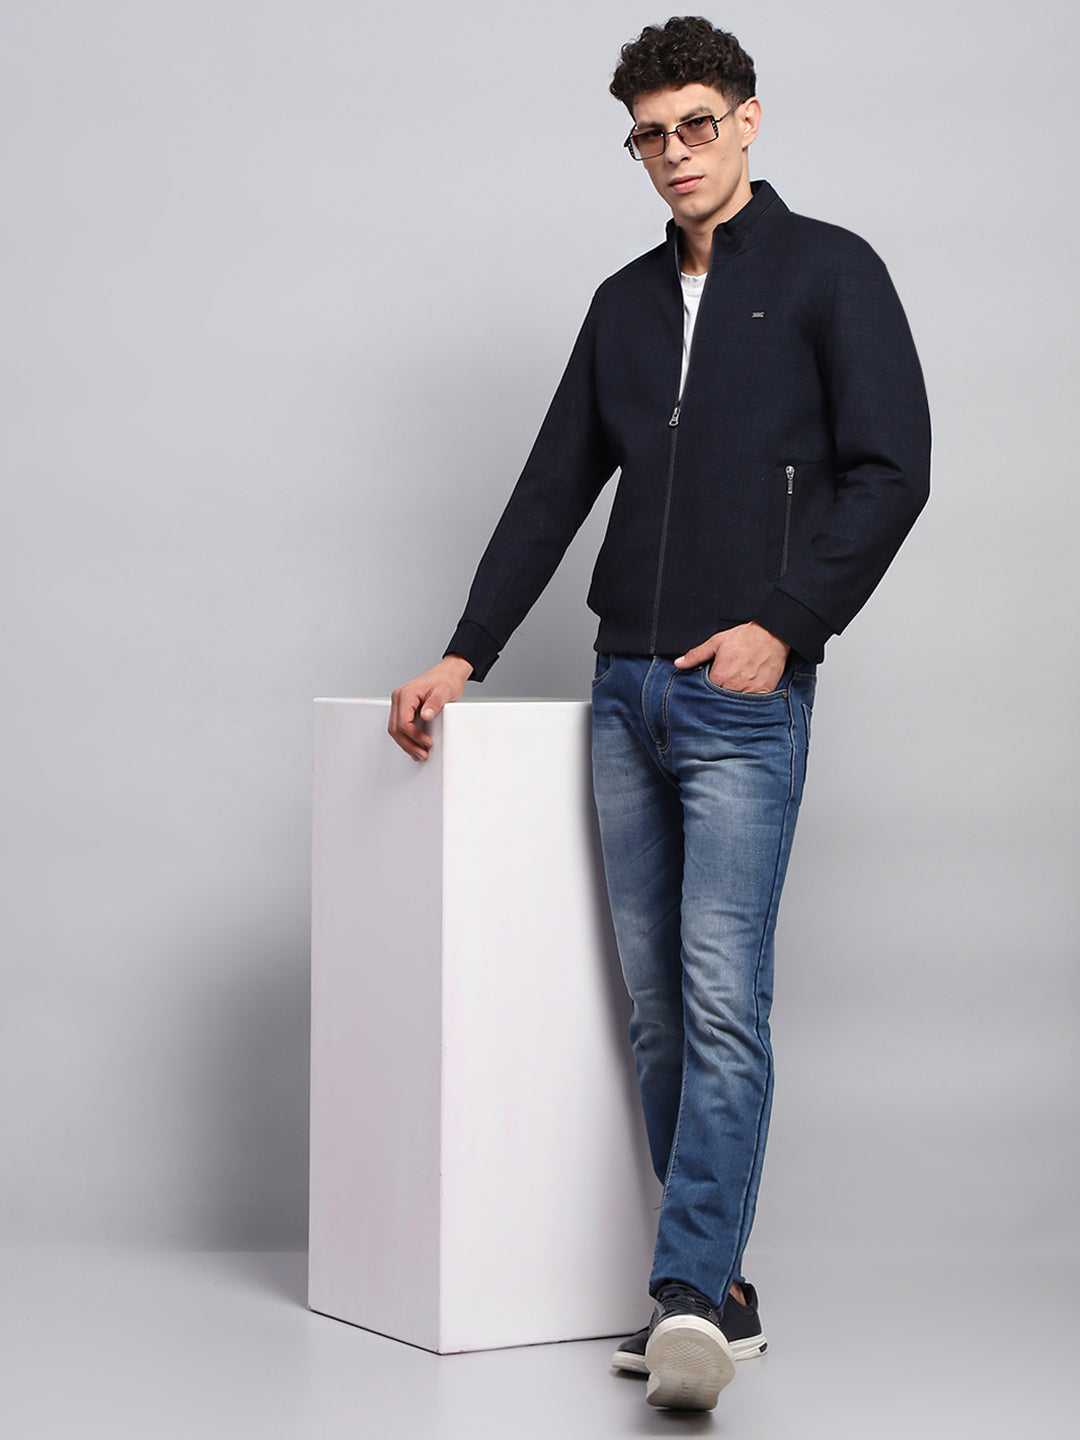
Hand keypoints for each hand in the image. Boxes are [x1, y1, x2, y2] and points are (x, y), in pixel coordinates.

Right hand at [388, 655, 472, 759]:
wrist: (449, 673)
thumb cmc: (446, 680)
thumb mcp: (444, 691)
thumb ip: (435, 704)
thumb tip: (426, 716)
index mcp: (406, 694)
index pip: (403, 722)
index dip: (414, 736)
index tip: (427, 742)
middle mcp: (399, 697)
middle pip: (395, 728)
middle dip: (408, 744)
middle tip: (422, 754)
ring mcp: (400, 703)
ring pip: (395, 729)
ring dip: (406, 743)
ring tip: (419, 753)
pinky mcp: (404, 707)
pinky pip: (400, 725)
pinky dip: (407, 737)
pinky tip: (415, 744)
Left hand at [674, 622, 789, 692]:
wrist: (771, 635)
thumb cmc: (744, 637)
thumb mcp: (716, 642)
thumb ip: (696, 655)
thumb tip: (679, 663)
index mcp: (720, 675)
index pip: (707, 692)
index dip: (708, 689)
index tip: (711, 685)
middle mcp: (734, 685)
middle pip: (721, 700)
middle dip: (720, 696)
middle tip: (724, 686)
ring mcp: (750, 690)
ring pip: (736, 704)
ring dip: (734, 700)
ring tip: (735, 689)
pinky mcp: (764, 691)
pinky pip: (753, 703)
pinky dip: (749, 701)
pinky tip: (747, 693)